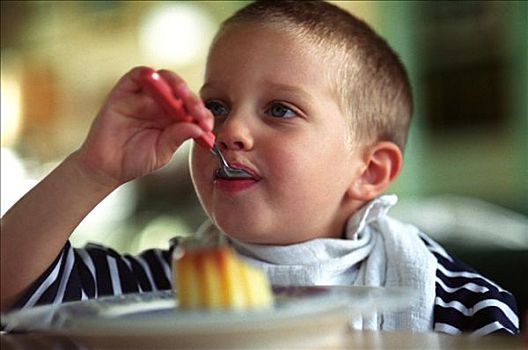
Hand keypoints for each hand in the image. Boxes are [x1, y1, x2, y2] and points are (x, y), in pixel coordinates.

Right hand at [74, 66, 212, 187]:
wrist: (107, 167)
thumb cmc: (134, 161)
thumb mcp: (161, 152)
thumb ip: (177, 138)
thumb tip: (197, 127)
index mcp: (174, 119)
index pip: (193, 108)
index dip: (202, 113)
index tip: (206, 125)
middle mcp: (161, 105)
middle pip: (181, 91)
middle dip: (192, 99)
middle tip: (196, 110)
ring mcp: (143, 97)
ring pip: (163, 79)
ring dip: (175, 84)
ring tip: (181, 96)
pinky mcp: (124, 92)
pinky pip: (137, 76)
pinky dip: (147, 74)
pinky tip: (155, 80)